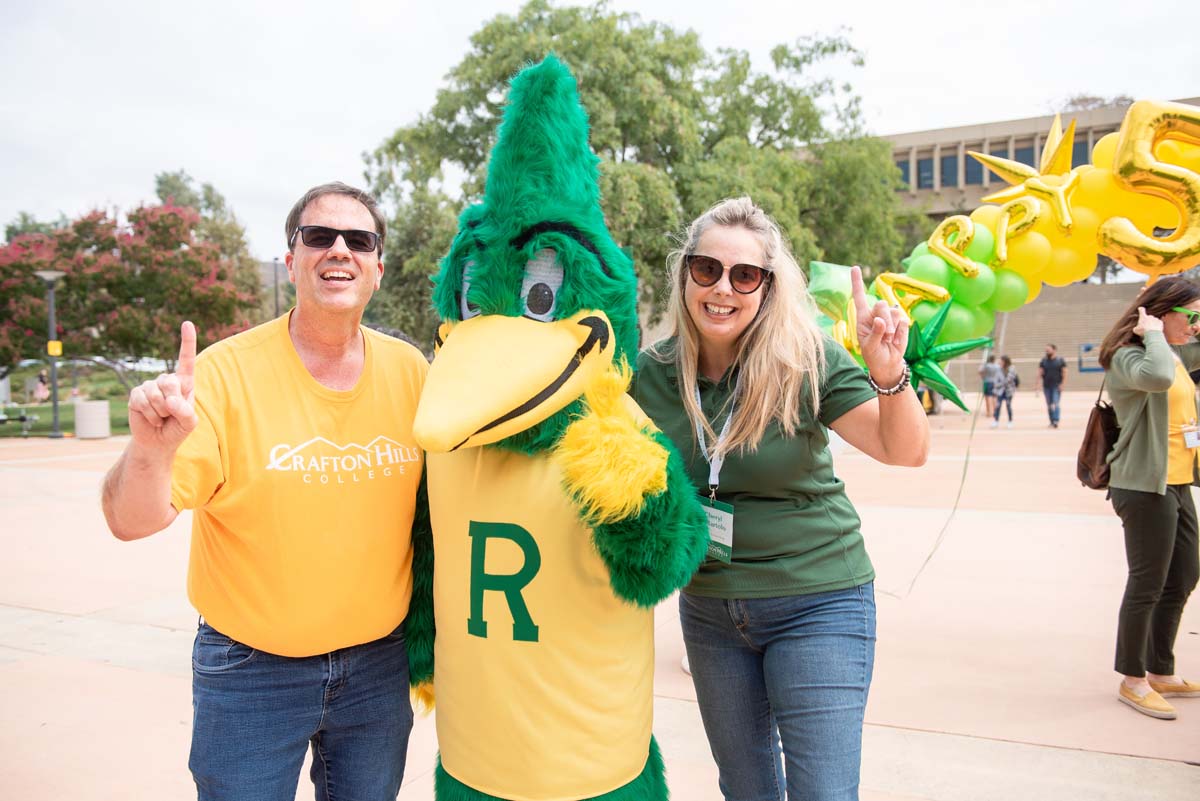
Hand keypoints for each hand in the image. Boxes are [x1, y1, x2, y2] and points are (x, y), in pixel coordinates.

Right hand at [127, 322, 197, 453]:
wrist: (158, 442)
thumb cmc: (177, 429)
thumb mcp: (189, 423)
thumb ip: (186, 412)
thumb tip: (171, 401)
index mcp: (184, 383)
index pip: (186, 360)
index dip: (187, 342)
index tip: (187, 323)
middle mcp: (167, 381)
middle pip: (170, 382)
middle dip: (172, 403)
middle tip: (171, 415)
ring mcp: (150, 386)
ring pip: (154, 393)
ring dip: (159, 412)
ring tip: (161, 418)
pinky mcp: (136, 394)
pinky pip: (141, 400)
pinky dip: (148, 413)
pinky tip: (150, 418)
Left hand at [852, 266, 908, 386]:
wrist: (887, 363)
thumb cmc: (874, 354)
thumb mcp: (870, 347)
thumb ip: (874, 333)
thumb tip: (880, 320)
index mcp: (863, 317)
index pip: (859, 297)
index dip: (857, 282)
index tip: (855, 267)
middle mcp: (875, 314)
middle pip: (881, 304)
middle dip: (884, 319)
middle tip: (885, 335)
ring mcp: (889, 317)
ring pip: (894, 311)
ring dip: (892, 327)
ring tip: (888, 339)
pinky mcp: (901, 322)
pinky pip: (903, 320)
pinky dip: (900, 331)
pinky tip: (895, 338)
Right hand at [1132, 306, 1162, 335]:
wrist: (1152, 334)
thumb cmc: (1143, 331)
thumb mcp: (1136, 330)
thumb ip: (1136, 328)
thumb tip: (1136, 328)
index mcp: (1143, 317)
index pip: (1141, 311)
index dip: (1141, 309)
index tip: (1140, 308)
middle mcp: (1150, 316)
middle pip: (1148, 317)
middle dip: (1147, 321)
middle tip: (1146, 327)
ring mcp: (1156, 319)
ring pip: (1154, 320)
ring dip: (1152, 323)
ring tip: (1151, 330)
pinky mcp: (1160, 322)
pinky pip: (1158, 323)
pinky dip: (1157, 326)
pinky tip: (1155, 330)